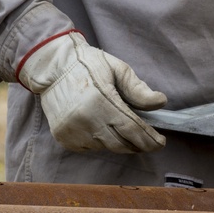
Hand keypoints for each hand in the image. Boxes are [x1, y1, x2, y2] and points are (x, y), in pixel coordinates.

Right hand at [19, 32, 167, 154]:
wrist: (52, 68)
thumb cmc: (89, 64)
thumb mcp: (118, 69)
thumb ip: (138, 89)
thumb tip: (160, 102)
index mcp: (101, 101)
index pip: (131, 129)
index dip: (149, 139)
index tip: (161, 142)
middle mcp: (85, 120)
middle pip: (121, 144)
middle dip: (138, 144)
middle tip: (149, 140)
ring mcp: (73, 131)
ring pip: (106, 147)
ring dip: (119, 142)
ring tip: (124, 129)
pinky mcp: (63, 138)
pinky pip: (90, 148)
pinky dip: (101, 142)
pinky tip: (102, 128)